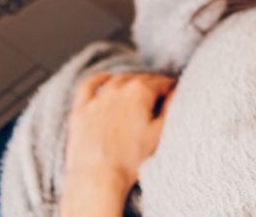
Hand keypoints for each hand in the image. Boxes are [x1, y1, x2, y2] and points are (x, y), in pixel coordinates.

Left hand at [63, 71, 176, 190]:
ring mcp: (97, 97)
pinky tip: (106, 78)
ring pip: (117, 80)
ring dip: (130, 81)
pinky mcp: (81, 108)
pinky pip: (89, 85)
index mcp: (140, 92)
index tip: (174, 91)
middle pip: (140, 79)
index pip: (161, 82)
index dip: (170, 86)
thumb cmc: (130, 159)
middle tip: (160, 93)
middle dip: (152, 84)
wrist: (97, 177)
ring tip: (138, 90)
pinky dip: (99, 79)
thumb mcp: (158, 133)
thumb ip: (170, 108)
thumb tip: (174, 92)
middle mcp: (118, 88)